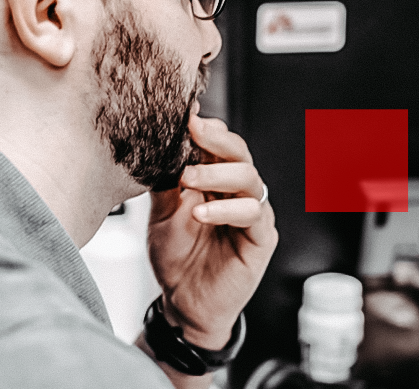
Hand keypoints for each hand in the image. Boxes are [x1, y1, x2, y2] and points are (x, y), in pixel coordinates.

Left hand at [147, 107, 277, 349]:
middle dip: (216, 139)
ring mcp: (252, 213)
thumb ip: (165, 180)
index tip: (183, 115)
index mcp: (215, 179)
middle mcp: (237, 191)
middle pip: (238, 152)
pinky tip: (203, 214)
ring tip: (190, 179)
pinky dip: (227, 210)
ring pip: (249, 177)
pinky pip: (253, 214)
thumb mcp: (162, 212)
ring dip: (218, 173)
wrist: (182, 303)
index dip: (203, 128)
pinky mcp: (261, 238)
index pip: (216, 143)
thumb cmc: (176, 258)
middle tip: (193, 132)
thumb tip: (156, 144)